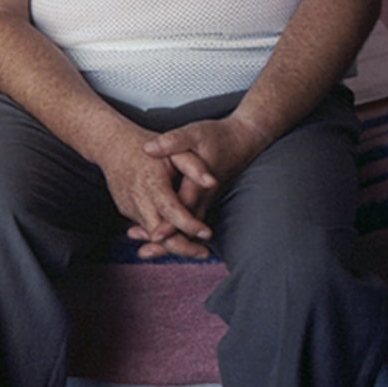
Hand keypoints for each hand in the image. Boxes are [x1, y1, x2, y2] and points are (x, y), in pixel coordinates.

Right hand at [96, 134, 214, 259]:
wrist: (111, 145)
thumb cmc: (145, 146)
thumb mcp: (174, 150)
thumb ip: (194, 166)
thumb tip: (212, 183)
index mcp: (151, 182)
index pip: (170, 210)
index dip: (188, 224)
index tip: (207, 233)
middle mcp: (137, 198)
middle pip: (159, 234)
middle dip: (182, 248)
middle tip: (205, 253)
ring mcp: (129, 207)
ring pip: (152, 235)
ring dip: (174, 246)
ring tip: (197, 251)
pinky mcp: (127, 211)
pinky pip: (146, 228)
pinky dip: (162, 236)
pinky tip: (180, 240)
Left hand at [137, 114, 271, 245]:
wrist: (243, 140)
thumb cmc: (217, 136)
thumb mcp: (194, 133)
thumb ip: (172, 142)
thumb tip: (147, 149)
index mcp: (199, 183)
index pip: (184, 207)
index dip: (170, 222)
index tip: (153, 235)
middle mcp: (204, 197)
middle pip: (186, 226)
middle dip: (167, 242)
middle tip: (144, 253)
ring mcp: (206, 201)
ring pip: (188, 228)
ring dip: (169, 241)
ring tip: (145, 251)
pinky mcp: (204, 201)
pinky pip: (189, 221)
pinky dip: (174, 231)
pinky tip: (154, 234)